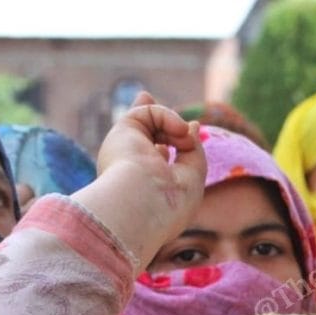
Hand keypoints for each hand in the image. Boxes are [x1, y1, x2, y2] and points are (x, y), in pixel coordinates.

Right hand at [74, 92, 205, 270]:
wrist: (144, 205)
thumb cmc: (169, 201)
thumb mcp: (192, 176)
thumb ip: (193, 150)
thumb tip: (191, 125)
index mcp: (147, 182)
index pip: (155, 154)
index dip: (168, 139)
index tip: (187, 129)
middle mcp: (132, 166)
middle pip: (143, 133)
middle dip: (156, 117)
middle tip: (165, 109)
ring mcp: (126, 149)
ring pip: (148, 121)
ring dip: (175, 126)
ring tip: (183, 139)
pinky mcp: (122, 132)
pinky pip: (149, 112)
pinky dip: (167, 117)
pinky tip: (179, 131)